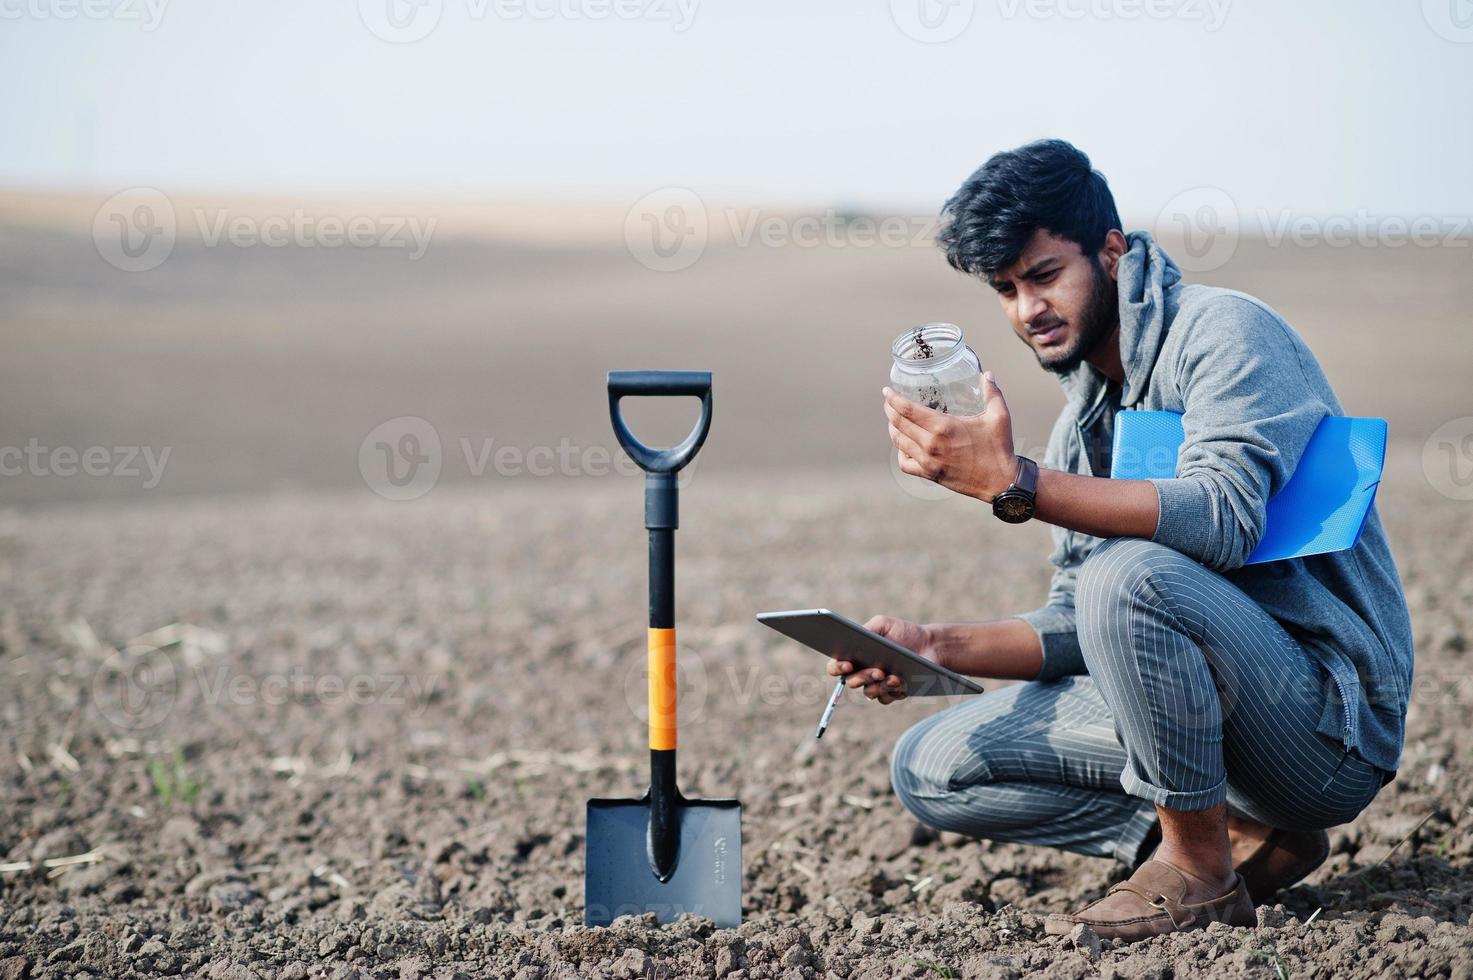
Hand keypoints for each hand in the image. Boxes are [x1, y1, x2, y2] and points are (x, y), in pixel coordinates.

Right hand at [826, 616, 936, 703]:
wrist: (930, 645)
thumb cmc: (905, 632)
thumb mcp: (884, 624)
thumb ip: (866, 629)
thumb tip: (852, 637)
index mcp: (857, 655)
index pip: (836, 666)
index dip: (837, 668)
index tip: (847, 664)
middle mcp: (864, 672)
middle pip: (852, 681)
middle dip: (862, 677)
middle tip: (877, 671)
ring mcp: (877, 684)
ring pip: (869, 692)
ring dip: (879, 686)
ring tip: (893, 677)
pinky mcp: (892, 693)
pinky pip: (885, 698)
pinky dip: (892, 692)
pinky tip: (901, 682)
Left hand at [885, 372, 1016, 501]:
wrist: (1000, 482)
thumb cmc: (998, 448)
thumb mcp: (999, 417)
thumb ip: (992, 393)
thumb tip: (988, 374)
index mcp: (943, 427)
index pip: (907, 410)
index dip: (893, 399)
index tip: (886, 391)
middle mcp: (931, 444)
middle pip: (898, 424)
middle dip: (889, 410)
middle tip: (888, 402)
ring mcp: (928, 461)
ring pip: (898, 443)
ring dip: (892, 429)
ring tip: (893, 420)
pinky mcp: (930, 474)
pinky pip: (905, 464)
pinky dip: (900, 453)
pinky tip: (904, 446)